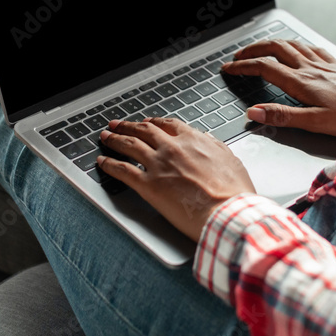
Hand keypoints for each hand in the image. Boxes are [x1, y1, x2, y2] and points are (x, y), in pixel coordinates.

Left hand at [96, 118, 255, 240]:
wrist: (227, 212)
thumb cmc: (234, 192)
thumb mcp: (231, 160)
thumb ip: (216, 147)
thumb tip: (207, 139)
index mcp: (194, 140)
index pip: (168, 125)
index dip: (153, 122)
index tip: (146, 123)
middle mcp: (173, 148)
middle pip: (143, 130)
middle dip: (127, 126)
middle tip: (116, 125)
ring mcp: (159, 164)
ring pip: (129, 145)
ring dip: (114, 139)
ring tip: (105, 137)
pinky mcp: (148, 185)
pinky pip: (122, 170)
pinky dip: (109, 164)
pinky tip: (102, 162)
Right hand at [220, 39, 335, 138]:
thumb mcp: (317, 123)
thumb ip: (283, 116)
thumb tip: (254, 112)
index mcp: (302, 83)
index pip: (264, 68)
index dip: (243, 67)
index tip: (228, 69)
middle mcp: (311, 69)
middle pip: (274, 48)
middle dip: (252, 50)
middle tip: (237, 56)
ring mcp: (324, 65)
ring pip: (291, 45)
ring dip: (270, 44)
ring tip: (259, 49)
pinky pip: (309, 48)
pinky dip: (295, 45)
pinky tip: (298, 49)